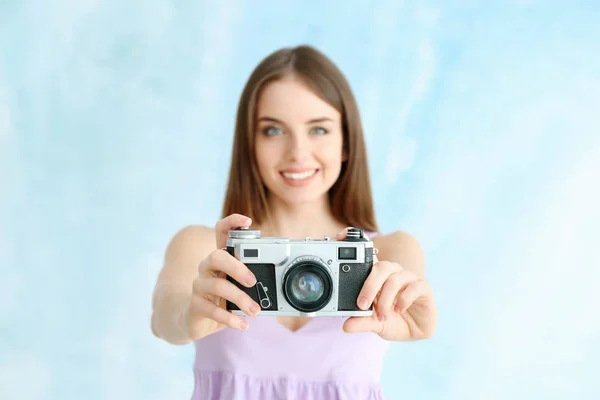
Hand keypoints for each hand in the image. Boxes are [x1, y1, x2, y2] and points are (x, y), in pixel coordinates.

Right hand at [182, 214, 260, 339]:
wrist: (195, 321)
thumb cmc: (223, 299)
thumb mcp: (238, 287)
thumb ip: (252, 280)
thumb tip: (279, 283)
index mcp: (221, 258)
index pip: (220, 232)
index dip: (231, 222)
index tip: (247, 221)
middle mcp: (207, 267)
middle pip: (217, 256)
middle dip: (237, 267)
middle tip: (253, 281)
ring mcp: (199, 285)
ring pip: (217, 286)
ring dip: (240, 299)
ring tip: (255, 311)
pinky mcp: (195, 304)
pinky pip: (212, 310)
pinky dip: (230, 318)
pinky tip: (242, 324)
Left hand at [335, 228, 436, 340]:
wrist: (415, 333)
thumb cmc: (393, 321)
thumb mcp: (374, 324)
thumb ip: (361, 322)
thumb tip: (346, 326)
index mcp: (378, 277)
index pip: (367, 255)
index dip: (355, 242)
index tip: (339, 237)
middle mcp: (393, 274)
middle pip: (382, 266)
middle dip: (369, 286)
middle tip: (361, 305)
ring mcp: (409, 279)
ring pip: (395, 278)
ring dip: (386, 299)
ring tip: (382, 316)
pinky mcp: (424, 288)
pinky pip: (414, 287)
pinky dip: (404, 299)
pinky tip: (398, 310)